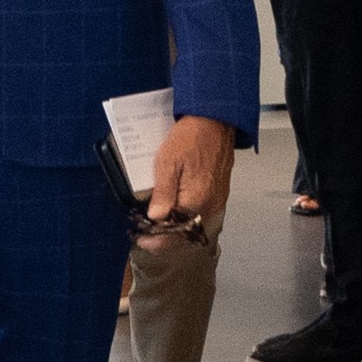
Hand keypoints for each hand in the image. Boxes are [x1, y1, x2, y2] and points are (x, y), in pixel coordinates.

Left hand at [144, 114, 234, 234]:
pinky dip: (186, 218)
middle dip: (166, 239)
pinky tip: (174, 213)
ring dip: (176, 230)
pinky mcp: (219, 192)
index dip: (157, 241)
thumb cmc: (190, 138)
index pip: (176, 234)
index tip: (142, 240)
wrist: (215, 119)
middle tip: (146, 236)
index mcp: (197, 202)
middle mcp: (210, 206)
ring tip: (157, 227)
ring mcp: (217, 200)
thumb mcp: (167, 163)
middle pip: (187, 234)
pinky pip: (201, 213)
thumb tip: (156, 218)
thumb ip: (163, 194)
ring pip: (195, 225)